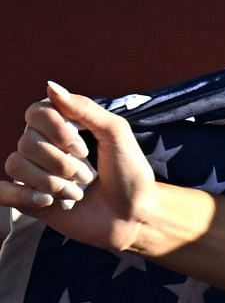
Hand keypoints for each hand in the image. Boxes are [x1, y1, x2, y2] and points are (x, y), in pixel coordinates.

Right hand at [2, 82, 154, 251]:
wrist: (134, 216)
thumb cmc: (130, 173)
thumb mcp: (116, 134)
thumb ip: (85, 109)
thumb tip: (50, 86)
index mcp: (62, 127)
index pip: (36, 113)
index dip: (56, 130)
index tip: (83, 148)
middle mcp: (44, 147)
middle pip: (27, 142)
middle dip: (61, 163)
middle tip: (88, 176)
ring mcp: (35, 173)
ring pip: (16, 165)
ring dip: (51, 182)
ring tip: (76, 193)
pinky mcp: (29, 200)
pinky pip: (2, 190)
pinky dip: (21, 196)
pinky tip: (47, 202)